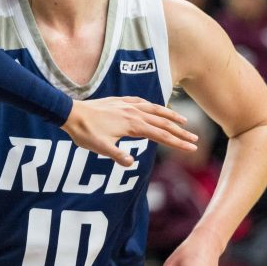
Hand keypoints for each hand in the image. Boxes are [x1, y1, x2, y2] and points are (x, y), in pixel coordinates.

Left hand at [62, 96, 197, 166]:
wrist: (71, 113)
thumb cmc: (84, 132)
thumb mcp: (100, 148)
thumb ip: (117, 156)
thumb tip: (132, 164)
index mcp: (132, 125)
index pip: (161, 135)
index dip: (178, 143)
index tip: (192, 148)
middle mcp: (134, 113)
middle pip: (163, 123)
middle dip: (180, 132)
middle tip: (195, 139)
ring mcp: (128, 105)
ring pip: (155, 110)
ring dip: (171, 116)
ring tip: (184, 121)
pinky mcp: (120, 101)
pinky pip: (142, 102)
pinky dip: (153, 106)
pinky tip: (156, 108)